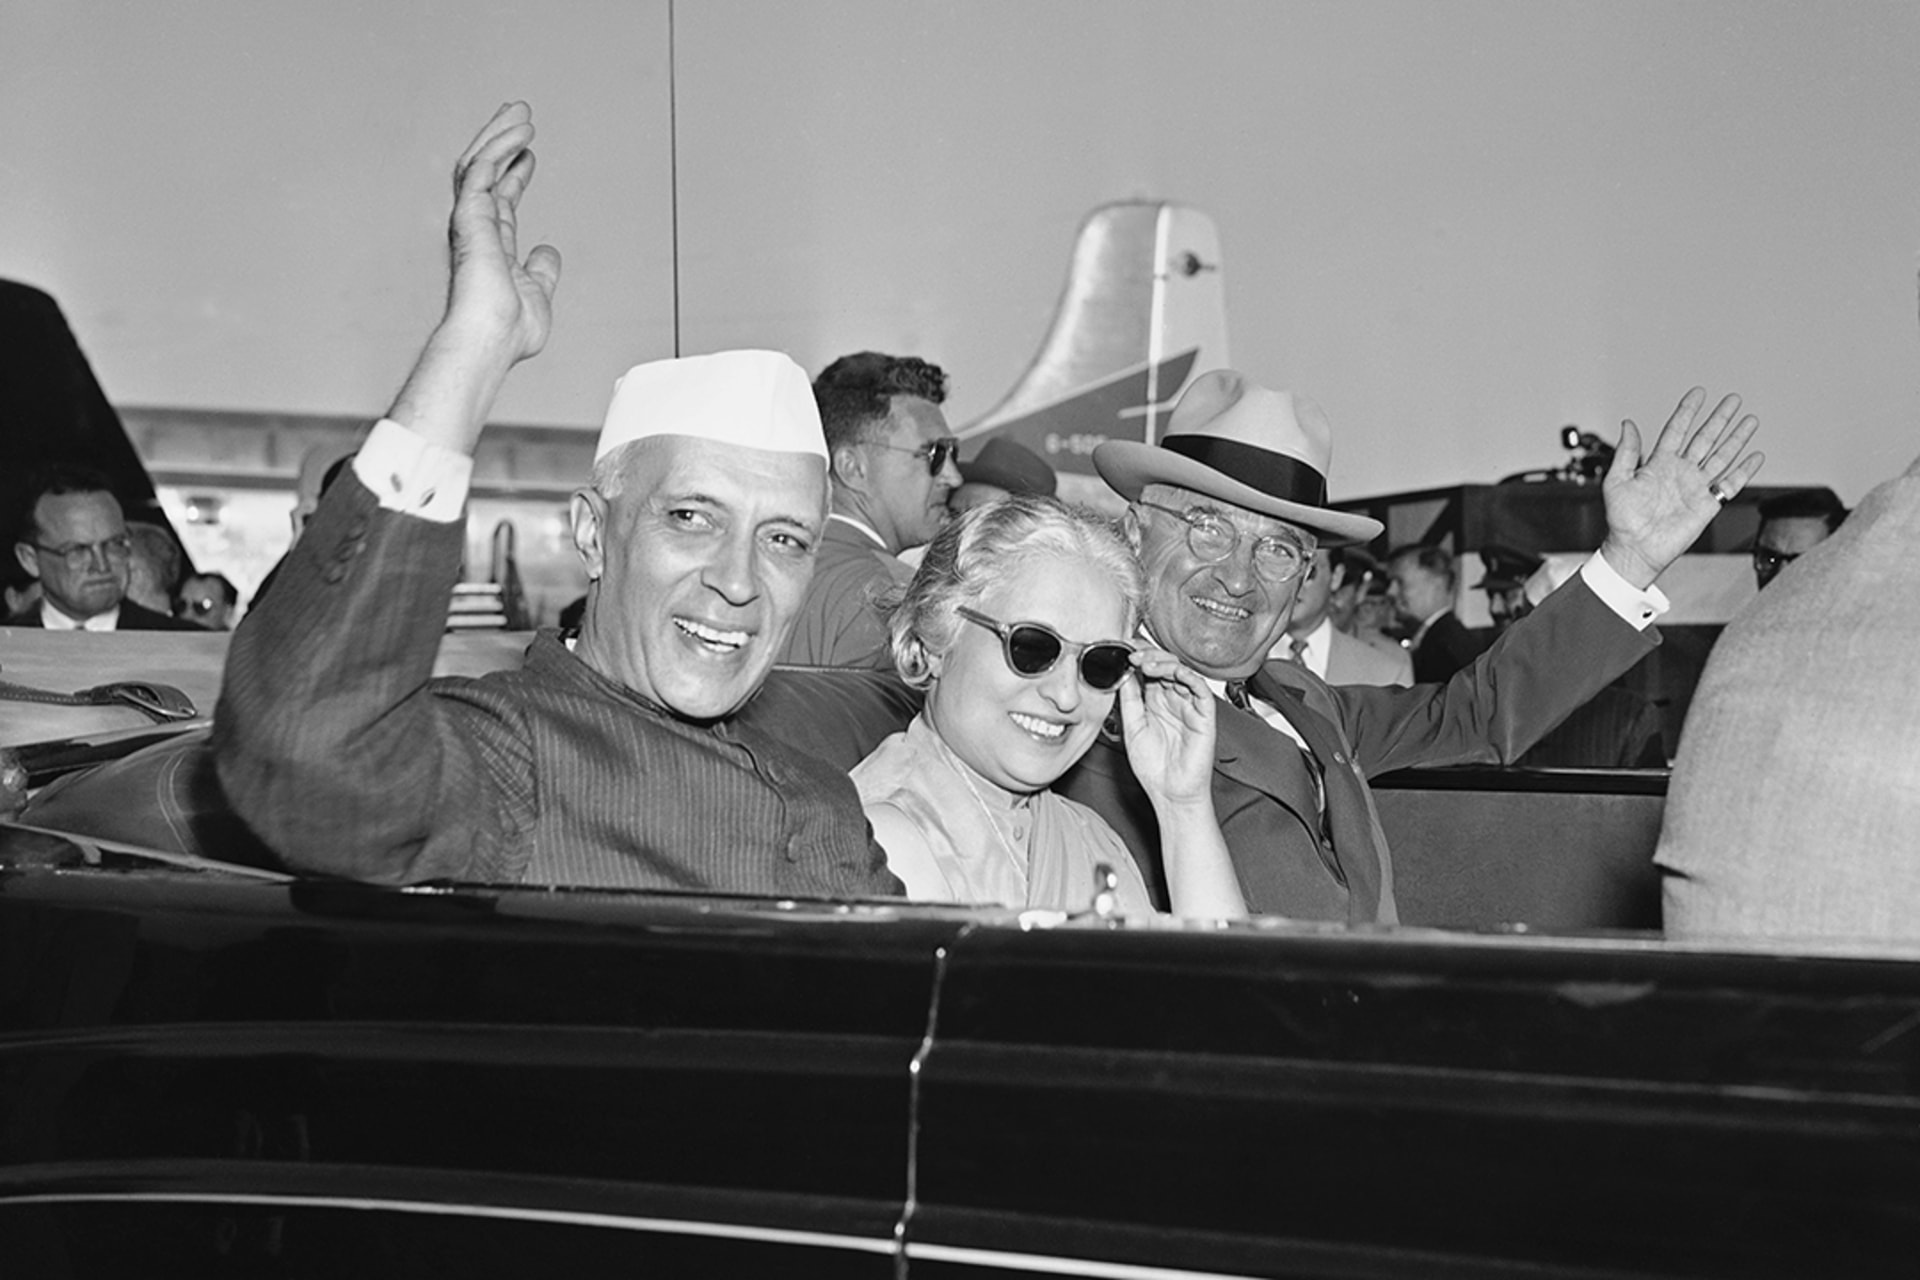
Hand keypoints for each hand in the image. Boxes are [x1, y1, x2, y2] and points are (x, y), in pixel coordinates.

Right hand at [387, 103, 562, 452]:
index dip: (515, 175)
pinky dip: (502, 147)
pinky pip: (484, 169)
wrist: (492, 340)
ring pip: (482, 163)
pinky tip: (522, 131)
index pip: (503, 202)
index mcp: (493, 249)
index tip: (528, 154)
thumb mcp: (538, 296)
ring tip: (521, 112)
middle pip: (488, 174)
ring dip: (501, 134)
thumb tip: (548, 253)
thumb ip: (542, 272)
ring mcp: (472, 221)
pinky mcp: (471, 215)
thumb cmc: (508, 333)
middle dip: (503, 142)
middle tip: (520, 116)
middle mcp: (479, 231)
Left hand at [1117, 648, 1216, 809]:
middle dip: (1149, 655)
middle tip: (1133, 654)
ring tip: (1146, 663)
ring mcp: (1189, 707)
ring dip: (1164, 663)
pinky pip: (1200, 690)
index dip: (1139, 657)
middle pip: (1166, 666)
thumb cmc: (1153, 767)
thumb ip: (1130, 700)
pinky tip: (1174, 672)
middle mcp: (1173, 701)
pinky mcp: (1204, 716)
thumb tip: (1124, 673)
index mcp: (1155, 702)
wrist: (1170, 793)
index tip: (1123, 649)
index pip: (1150, 670)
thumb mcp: (1132, 728)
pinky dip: (1189, 677)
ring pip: (1182, 672)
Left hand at [1599, 387, 1763, 587]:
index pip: (1677, 429)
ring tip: (1750, 420)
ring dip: (1736, 438)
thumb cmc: (1622, 519)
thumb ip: (1626, 452)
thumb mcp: (1616, 481)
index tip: (1699, 393)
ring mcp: (1696, 486)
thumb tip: (1627, 424)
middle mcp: (1681, 471)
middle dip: (1720, 418)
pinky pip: (1730, 484)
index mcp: (1659, 463)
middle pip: (1705, 438)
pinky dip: (1744, 470)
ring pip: (1722, 456)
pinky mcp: (1708, 504)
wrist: (1636, 548)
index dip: (1688, 411)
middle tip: (1733, 400)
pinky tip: (1755, 456)